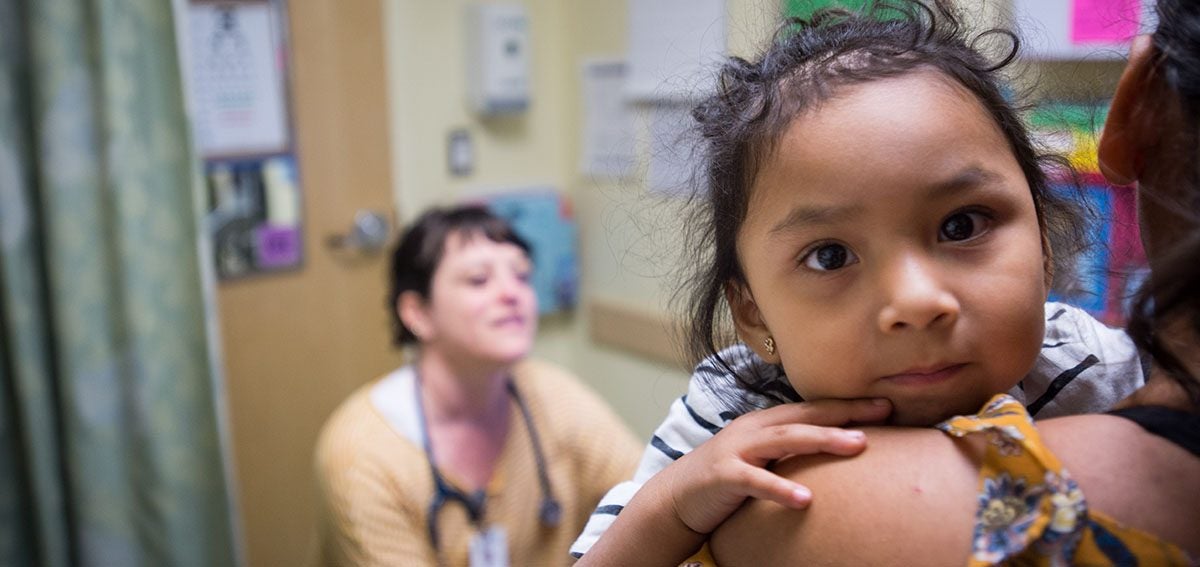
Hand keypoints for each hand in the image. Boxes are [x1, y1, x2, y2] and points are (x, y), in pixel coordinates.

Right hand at [660, 398, 891, 534]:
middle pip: (805, 416)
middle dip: (846, 413)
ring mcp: (738, 450)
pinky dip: (781, 488)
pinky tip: (805, 500)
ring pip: (787, 439)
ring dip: (823, 439)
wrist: (676, 497)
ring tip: (857, 445)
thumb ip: (791, 453)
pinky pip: (756, 482)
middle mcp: (754, 429)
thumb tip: (835, 453)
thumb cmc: (726, 480)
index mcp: (765, 424)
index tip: (887, 406)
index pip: (813, 410)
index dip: (848, 406)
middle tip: (885, 411)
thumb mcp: (762, 460)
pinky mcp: (724, 476)